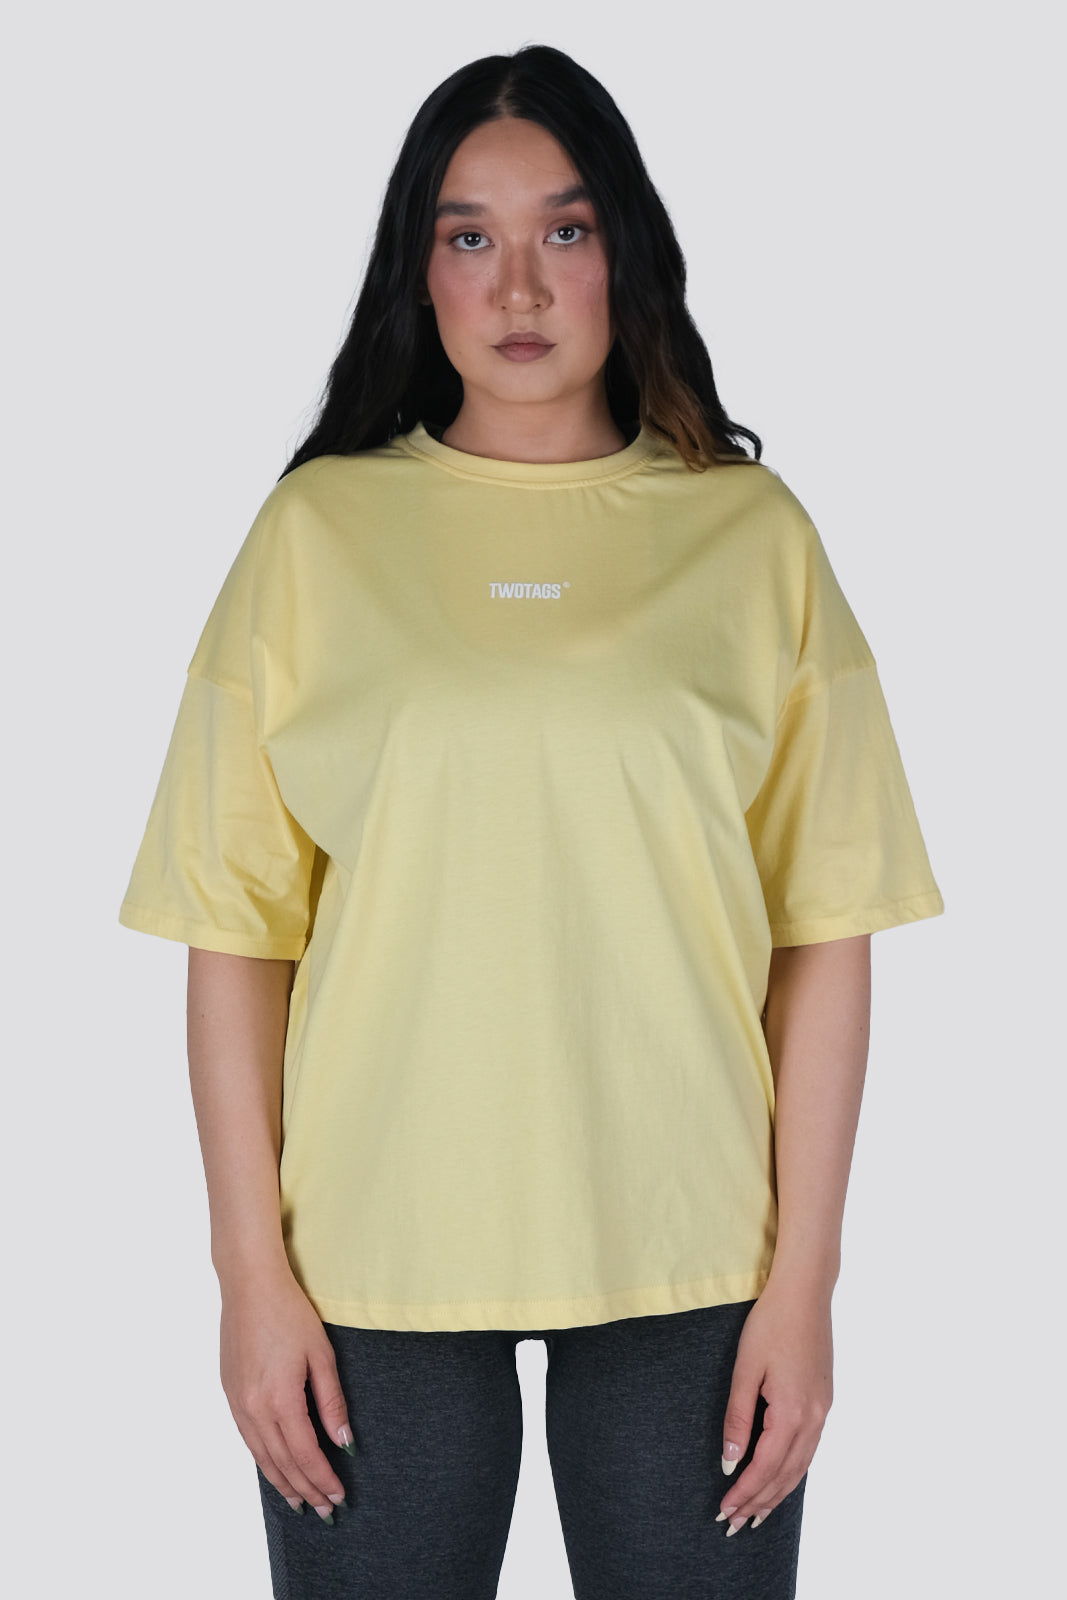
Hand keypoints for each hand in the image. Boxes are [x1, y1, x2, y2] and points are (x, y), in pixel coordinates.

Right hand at [220, 1266, 353, 1521]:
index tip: (339, 1497)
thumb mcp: (321, 1354)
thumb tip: (344, 1442)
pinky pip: (249, 1439)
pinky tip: (275, 1469)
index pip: (305, 1454)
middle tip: (325, 1512)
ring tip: (300, 1502)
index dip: (323, 1479)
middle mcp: (254, 1408)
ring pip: (262, 1456)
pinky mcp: (230, 1394)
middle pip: (283, 1462)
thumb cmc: (290, 1313)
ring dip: (282, 1482)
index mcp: (280, 1399)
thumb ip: (332, 1402)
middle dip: (306, 1489)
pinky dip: (264, 1460)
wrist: (249, 1286)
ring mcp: (238, 1403)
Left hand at [717, 1277, 833, 1533]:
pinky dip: (793, 1471)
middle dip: (760, 1503)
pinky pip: (809, 1450)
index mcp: (792, 1413)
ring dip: (778, 1493)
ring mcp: (823, 1411)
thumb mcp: (745, 1369)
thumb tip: (730, 1460)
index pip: (764, 1467)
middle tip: (736, 1526)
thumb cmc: (771, 1324)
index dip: (744, 1492)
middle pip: (785, 1475)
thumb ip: (738, 1418)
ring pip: (800, 1466)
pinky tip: (781, 1478)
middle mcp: (813, 1419)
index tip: (725, 1511)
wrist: (805, 1294)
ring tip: (757, 1514)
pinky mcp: (825, 1401)